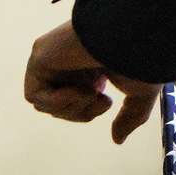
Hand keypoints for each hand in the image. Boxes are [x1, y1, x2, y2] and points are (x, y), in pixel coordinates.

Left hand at [23, 20, 163, 143]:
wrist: (131, 33)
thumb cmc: (140, 57)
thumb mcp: (140, 95)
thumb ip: (130, 118)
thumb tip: (117, 140)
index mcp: (89, 68)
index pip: (76, 105)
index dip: (88, 112)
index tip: (105, 99)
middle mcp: (69, 63)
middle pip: (60, 109)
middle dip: (81, 112)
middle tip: (102, 99)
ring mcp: (53, 58)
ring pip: (47, 106)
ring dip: (72, 107)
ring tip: (90, 91)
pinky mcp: (39, 57)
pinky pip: (35, 96)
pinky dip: (57, 101)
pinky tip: (78, 87)